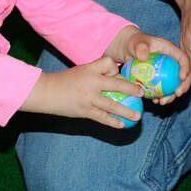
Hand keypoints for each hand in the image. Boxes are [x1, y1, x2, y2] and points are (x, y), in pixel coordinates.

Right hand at [25, 57, 144, 127]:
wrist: (47, 92)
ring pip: (112, 105)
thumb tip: (115, 76)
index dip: (116, 68)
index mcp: (90, 70)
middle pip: (116, 85)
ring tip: (137, 117)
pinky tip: (122, 125)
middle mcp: (92, 84)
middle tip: (142, 94)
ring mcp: (89, 99)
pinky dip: (113, 122)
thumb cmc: (66, 80)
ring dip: (126, 111)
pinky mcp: (85, 111)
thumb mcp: (81, 70)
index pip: (109, 64)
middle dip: (131, 90)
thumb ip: (97, 71)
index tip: (121, 74)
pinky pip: (102, 118)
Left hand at [112, 27, 190, 103]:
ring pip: (174, 84)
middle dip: (183, 86)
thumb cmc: (133, 42)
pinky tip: (155, 101)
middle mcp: (171, 61)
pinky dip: (161, 96)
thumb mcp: (136, 43)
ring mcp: (166, 71)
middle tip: (177, 94)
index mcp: (170, 50)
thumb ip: (140, 47)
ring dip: (172, 95)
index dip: (186, 68)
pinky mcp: (160, 79)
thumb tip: (144, 57)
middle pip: (183, 74)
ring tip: (163, 102)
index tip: (182, 78)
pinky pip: (164, 89)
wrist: (127, 48)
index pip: (183, 58)